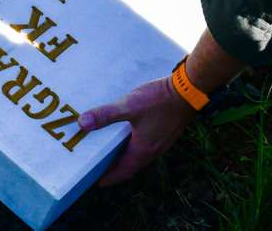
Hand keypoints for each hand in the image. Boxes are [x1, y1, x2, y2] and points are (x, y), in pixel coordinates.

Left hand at [78, 75, 196, 185]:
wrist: (189, 90)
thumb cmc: (160, 100)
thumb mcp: (129, 106)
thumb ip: (105, 115)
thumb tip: (82, 123)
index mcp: (143, 150)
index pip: (123, 171)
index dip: (110, 177)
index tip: (97, 182)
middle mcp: (153, 150)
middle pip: (130, 164)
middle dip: (115, 166)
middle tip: (99, 165)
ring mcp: (162, 140)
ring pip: (139, 153)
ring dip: (125, 154)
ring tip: (110, 148)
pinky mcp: (166, 130)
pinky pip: (146, 143)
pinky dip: (134, 143)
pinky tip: (128, 131)